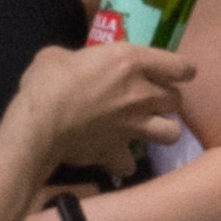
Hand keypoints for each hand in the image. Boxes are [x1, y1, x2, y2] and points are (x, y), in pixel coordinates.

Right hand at [21, 38, 189, 175]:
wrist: (39, 123)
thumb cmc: (48, 80)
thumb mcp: (60, 56)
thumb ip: (79, 59)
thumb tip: (73, 65)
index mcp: (132, 61)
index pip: (182, 67)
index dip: (179, 71)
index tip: (170, 73)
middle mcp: (142, 93)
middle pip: (177, 100)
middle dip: (166, 100)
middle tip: (149, 100)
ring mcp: (135, 125)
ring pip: (173, 132)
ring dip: (162, 130)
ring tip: (146, 129)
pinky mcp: (119, 151)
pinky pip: (131, 164)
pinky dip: (123, 163)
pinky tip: (113, 157)